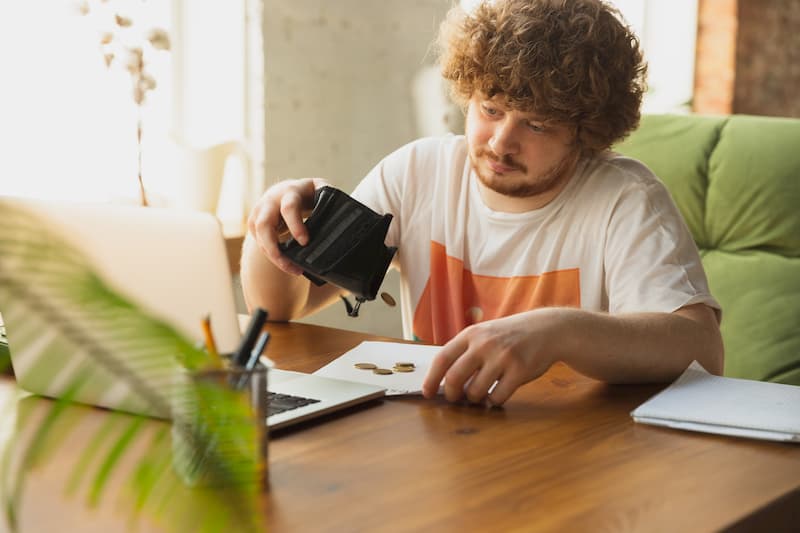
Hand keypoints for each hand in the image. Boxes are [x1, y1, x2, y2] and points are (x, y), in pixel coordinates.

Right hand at [247, 178, 328, 275]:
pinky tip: (286, 264)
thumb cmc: (308, 193)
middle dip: (274, 247)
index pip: (289, 208)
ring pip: (259, 236)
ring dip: (273, 256)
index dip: (295, 225)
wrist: (286, 190)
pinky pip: (259, 242)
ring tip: (293, 270)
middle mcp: (271, 200)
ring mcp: (259, 212)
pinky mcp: (254, 223)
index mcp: (290, 191)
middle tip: (292, 266)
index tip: (305, 242)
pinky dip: (271, 255)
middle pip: (264, 225)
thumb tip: (340, 213)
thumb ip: (328, 196)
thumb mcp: (320, 189)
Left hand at [421, 310, 559, 405]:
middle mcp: (484, 344)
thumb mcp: (485, 334)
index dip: (431, 379)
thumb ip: (465, 351)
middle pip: (455, 378)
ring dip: (475, 399)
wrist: (547, 329)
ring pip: (476, 391)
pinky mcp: (520, 370)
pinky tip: (497, 394)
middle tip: (456, 399)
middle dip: (452, 394)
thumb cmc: (510, 335)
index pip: (442, 358)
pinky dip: (494, 400)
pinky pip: (498, 396)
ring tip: (481, 394)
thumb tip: (443, 380)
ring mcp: (502, 357)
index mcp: (471, 334)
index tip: (427, 393)